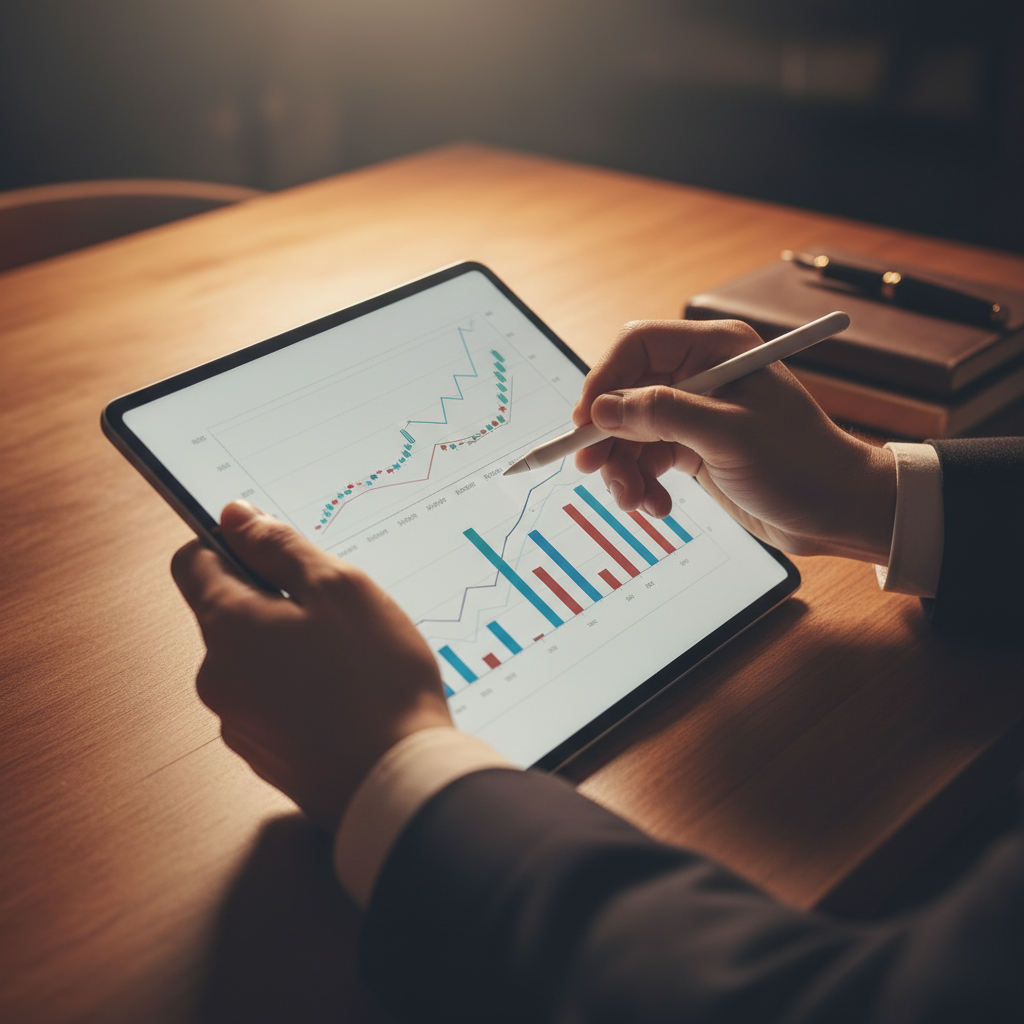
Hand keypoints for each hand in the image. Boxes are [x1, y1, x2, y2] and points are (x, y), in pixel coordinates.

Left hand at [171, 501, 451, 830]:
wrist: (396, 781)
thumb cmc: (375, 678)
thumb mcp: (339, 587)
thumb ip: (281, 546)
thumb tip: (236, 516)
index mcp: (227, 626)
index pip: (192, 561)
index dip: (232, 544)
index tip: (275, 548)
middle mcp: (216, 676)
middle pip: (230, 613)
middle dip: (277, 602)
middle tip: (337, 612)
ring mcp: (237, 722)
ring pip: (255, 659)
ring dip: (292, 647)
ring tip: (351, 660)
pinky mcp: (263, 755)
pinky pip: (272, 701)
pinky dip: (301, 690)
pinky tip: (347, 696)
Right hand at [572, 319, 895, 561]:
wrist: (836, 510)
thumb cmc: (800, 462)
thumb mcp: (728, 434)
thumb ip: (662, 414)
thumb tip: (602, 408)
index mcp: (715, 350)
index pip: (636, 347)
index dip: (602, 381)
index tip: (584, 423)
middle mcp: (700, 376)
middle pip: (624, 394)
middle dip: (609, 437)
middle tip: (595, 471)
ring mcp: (695, 413)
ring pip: (630, 432)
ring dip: (624, 470)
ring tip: (637, 501)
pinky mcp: (692, 447)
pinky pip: (646, 460)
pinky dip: (642, 485)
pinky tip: (658, 506)